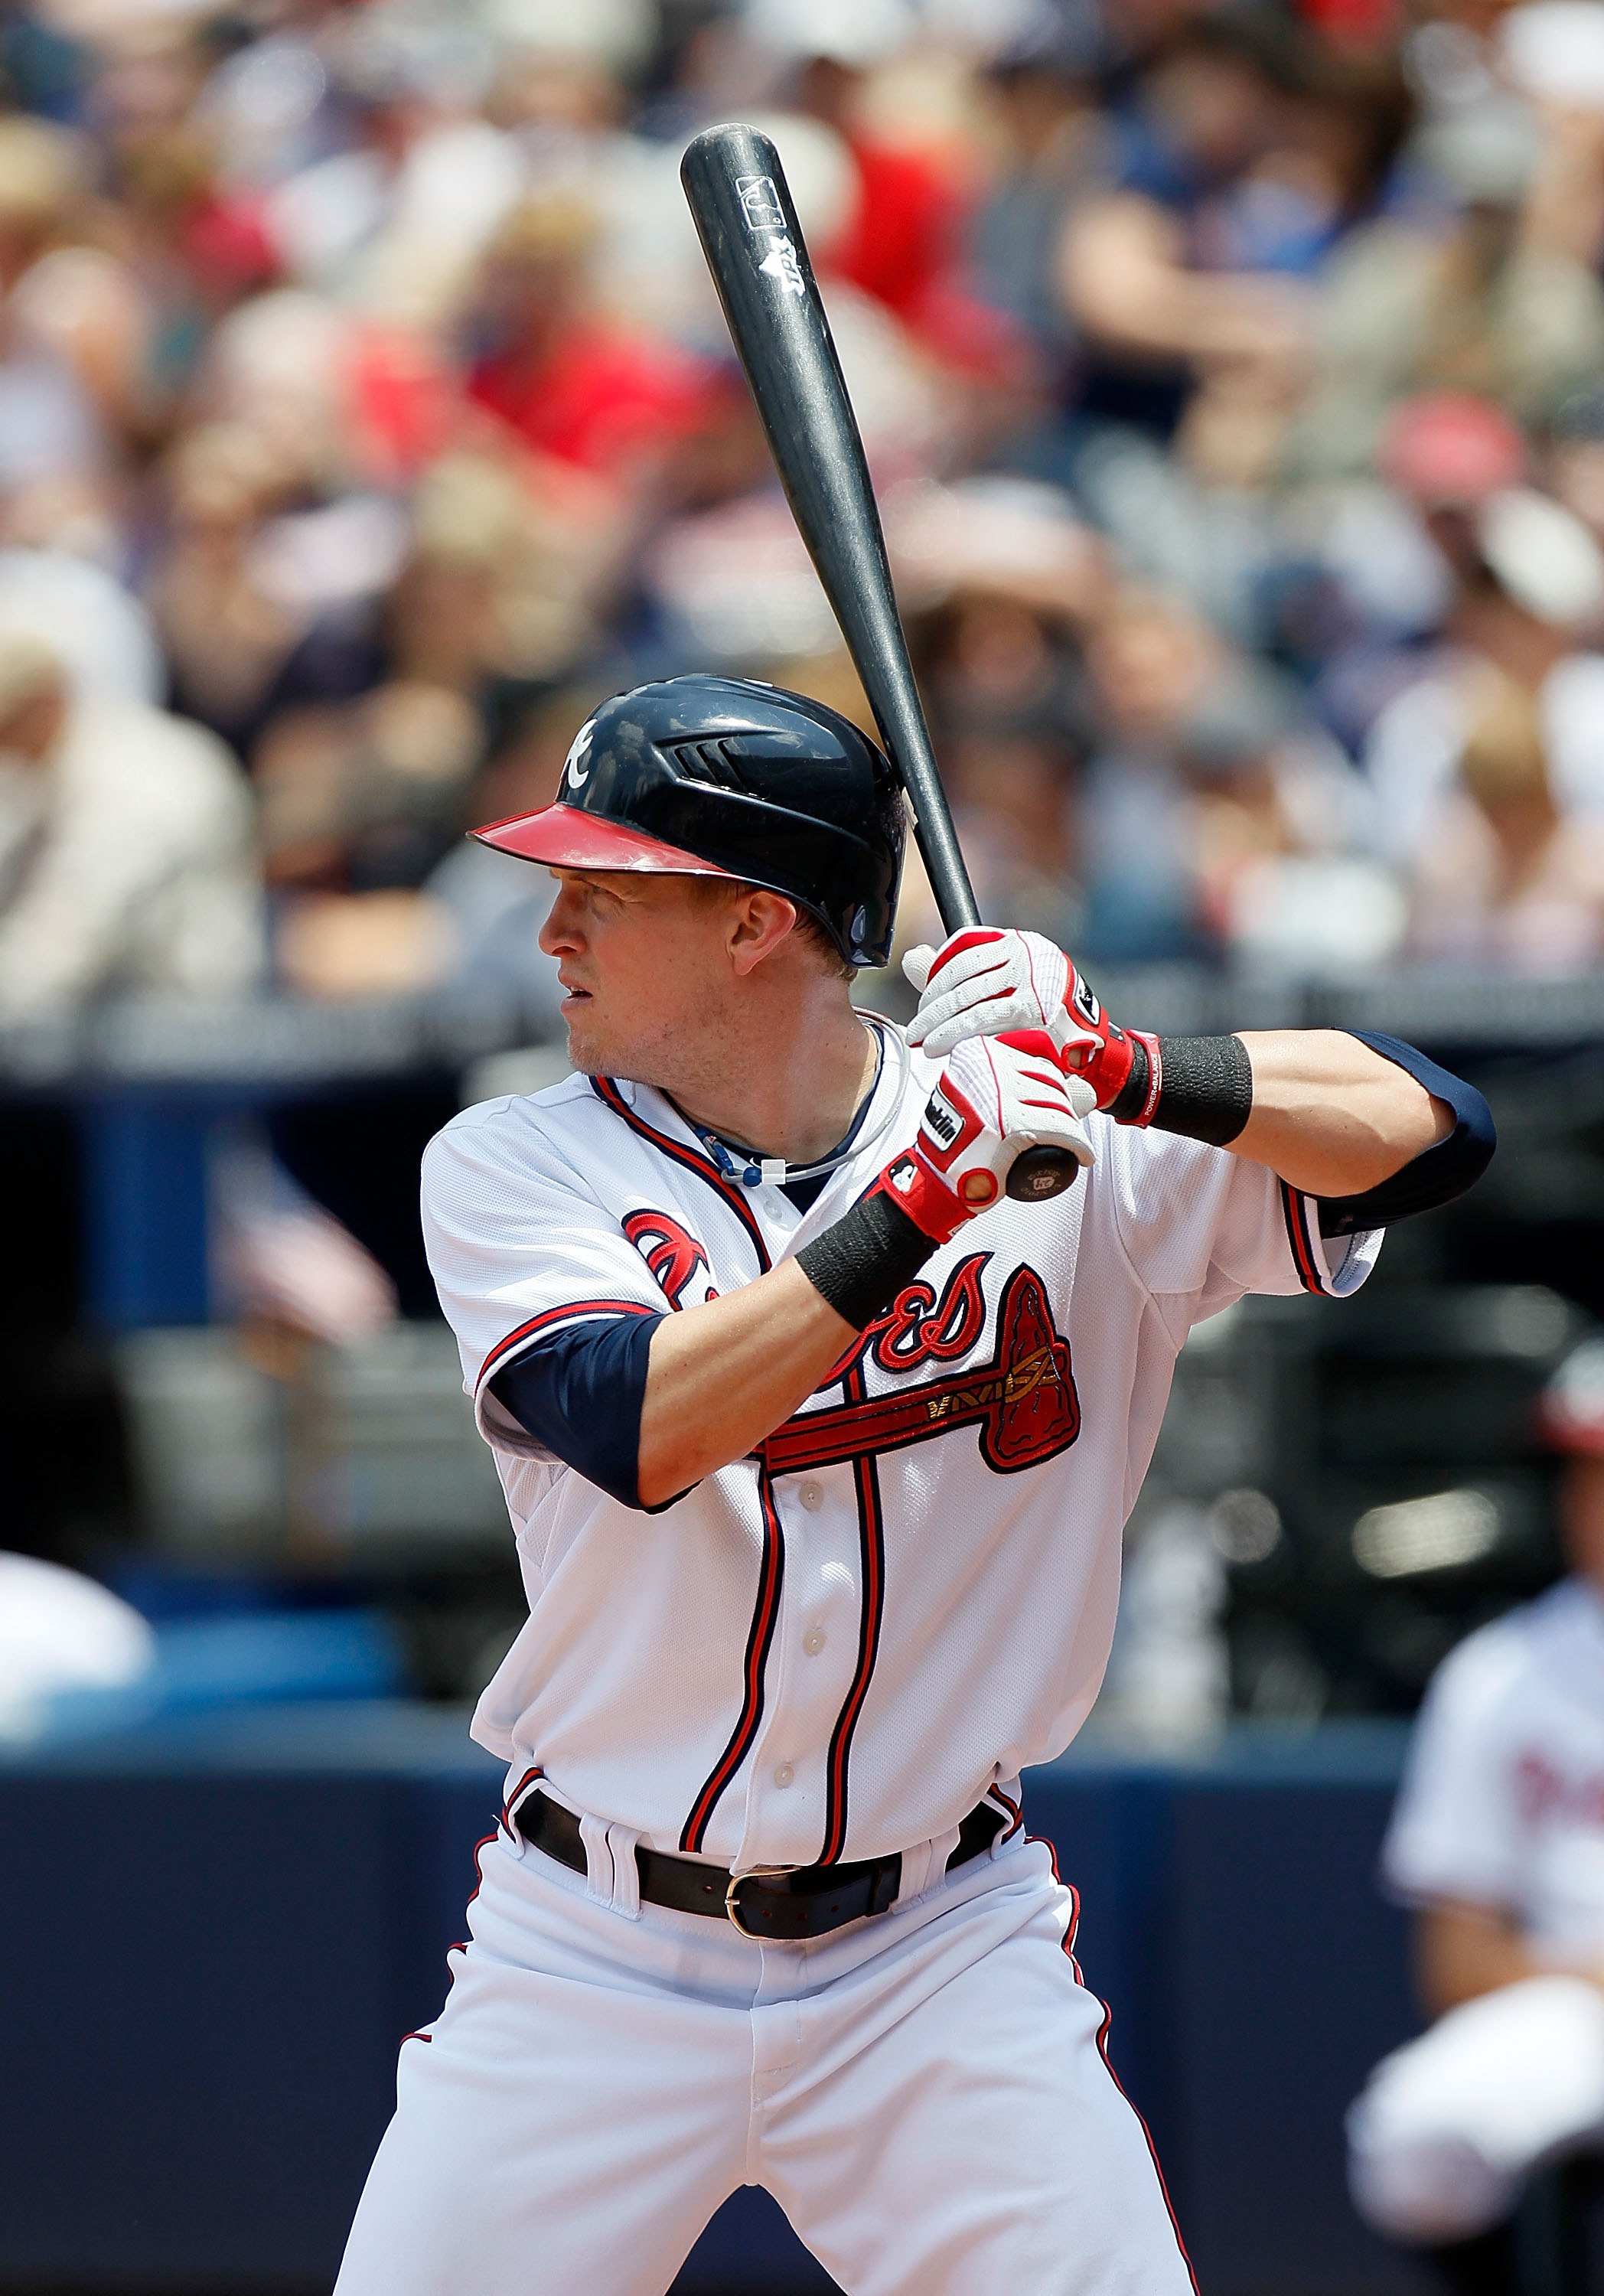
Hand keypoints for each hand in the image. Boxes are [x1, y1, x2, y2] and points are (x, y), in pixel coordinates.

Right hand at [869, 1029, 1095, 1244]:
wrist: (934, 1181)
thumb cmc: (956, 1144)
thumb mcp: (980, 1097)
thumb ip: (1014, 1083)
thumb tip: (1076, 1084)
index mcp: (977, 1053)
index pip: (1035, 1061)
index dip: (1052, 1087)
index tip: (1052, 1104)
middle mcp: (988, 1066)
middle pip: (1051, 1079)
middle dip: (1065, 1106)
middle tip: (1059, 1128)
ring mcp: (1000, 1094)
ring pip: (1060, 1103)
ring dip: (1070, 1125)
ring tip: (1063, 1142)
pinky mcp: (1014, 1125)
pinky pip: (1063, 1130)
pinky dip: (1079, 1144)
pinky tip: (1082, 1155)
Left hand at [903, 927, 1155, 1113]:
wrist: (1098, 1051)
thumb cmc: (1045, 1017)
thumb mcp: (1006, 984)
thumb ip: (957, 972)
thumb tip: (912, 959)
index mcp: (1021, 944)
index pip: (964, 954)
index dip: (936, 981)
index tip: (922, 1004)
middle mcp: (1030, 957)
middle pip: (963, 981)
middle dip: (933, 1009)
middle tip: (916, 1032)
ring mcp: (1036, 984)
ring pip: (972, 1003)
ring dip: (942, 1026)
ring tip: (926, 1044)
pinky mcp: (1038, 1014)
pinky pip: (988, 1024)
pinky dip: (962, 1036)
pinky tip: (948, 1048)